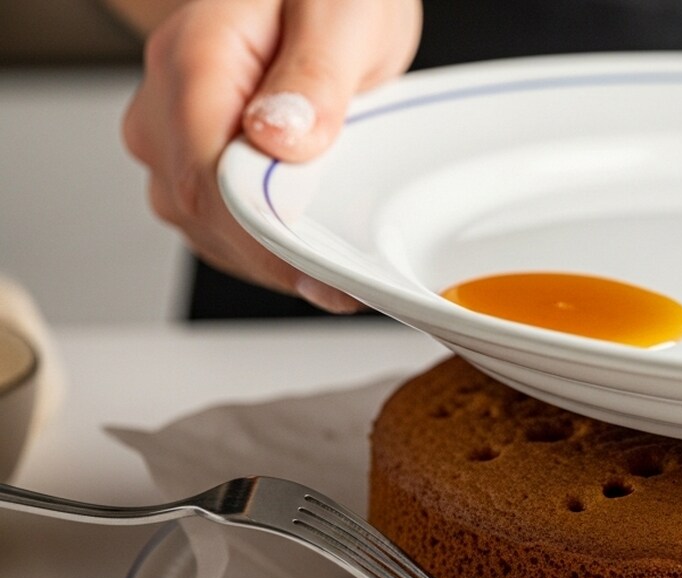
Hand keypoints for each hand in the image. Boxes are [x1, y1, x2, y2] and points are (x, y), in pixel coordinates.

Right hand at [121, 0, 421, 311]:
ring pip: (206, 230)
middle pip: (203, 212)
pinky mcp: (191, 163)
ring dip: (272, 259)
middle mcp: (165, 102)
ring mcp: (169, 137)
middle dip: (276, 256)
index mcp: (195, 59)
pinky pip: (218, 227)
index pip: (208, 176)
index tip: (322, 271)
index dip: (266, 238)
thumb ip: (314, 76)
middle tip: (348, 279)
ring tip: (337, 263)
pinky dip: (266, 248)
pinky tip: (311, 250)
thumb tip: (280, 138)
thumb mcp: (342, 15)